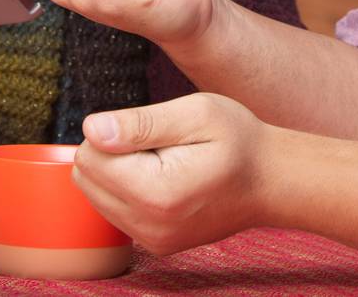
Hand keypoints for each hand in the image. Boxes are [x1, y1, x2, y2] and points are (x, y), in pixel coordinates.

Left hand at [73, 93, 270, 254]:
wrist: (271, 180)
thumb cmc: (239, 141)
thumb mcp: (196, 114)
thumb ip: (140, 123)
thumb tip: (91, 129)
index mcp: (157, 193)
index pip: (89, 155)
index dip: (114, 131)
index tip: (154, 131)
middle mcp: (149, 225)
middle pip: (86, 177)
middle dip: (112, 153)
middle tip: (159, 145)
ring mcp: (152, 240)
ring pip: (96, 194)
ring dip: (120, 172)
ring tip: (164, 161)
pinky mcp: (154, 244)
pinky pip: (115, 209)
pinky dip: (130, 189)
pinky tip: (165, 178)